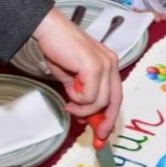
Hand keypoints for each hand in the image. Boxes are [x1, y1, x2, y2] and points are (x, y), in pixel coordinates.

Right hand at [30, 7, 121, 137]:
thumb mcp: (72, 78)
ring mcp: (105, 64)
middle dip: (106, 121)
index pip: (116, 95)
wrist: (49, 30)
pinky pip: (90, 96)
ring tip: (70, 104)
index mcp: (109, 64)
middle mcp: (111, 63)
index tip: (102, 133)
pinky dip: (78, 100)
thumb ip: (81, 93)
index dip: (110, 116)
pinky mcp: (94, 66)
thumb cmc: (58, 50)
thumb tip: (83, 114)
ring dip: (83, 109)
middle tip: (96, 136)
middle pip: (115, 101)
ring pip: (101, 101)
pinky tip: (69, 93)